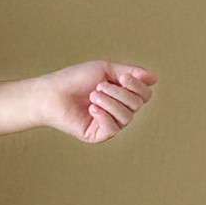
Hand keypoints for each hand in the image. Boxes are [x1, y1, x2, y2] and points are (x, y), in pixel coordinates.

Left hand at [35, 61, 158, 143]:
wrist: (51, 92)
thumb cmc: (75, 79)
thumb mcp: (105, 69)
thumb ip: (130, 72)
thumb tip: (155, 77)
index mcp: (122, 95)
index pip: (145, 94)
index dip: (138, 86)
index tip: (122, 77)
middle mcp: (119, 110)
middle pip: (138, 104)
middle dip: (119, 93)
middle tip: (98, 87)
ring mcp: (109, 124)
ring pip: (127, 117)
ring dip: (110, 103)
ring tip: (92, 96)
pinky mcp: (97, 135)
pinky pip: (113, 129)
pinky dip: (104, 116)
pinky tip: (91, 109)